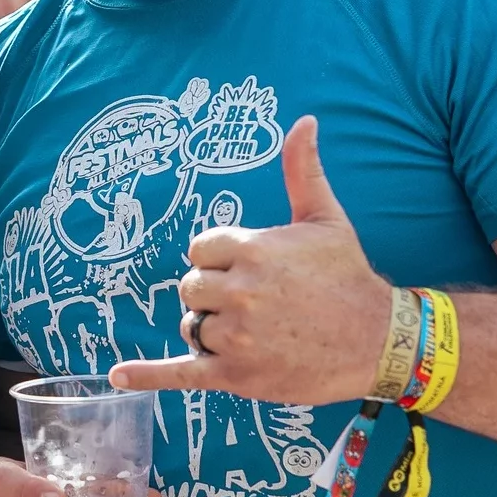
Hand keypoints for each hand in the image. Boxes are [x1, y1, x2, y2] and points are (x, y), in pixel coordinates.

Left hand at [109, 116, 390, 405]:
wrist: (378, 340)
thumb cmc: (348, 276)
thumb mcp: (325, 217)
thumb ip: (302, 170)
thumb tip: (304, 121)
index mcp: (251, 250)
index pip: (200, 250)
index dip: (220, 260)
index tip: (249, 270)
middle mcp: (239, 292)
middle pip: (191, 287)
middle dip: (213, 294)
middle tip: (254, 303)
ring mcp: (235, 336)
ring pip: (192, 326)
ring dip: (212, 329)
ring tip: (256, 331)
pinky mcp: (236, 375)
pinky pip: (181, 373)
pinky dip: (147, 375)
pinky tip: (118, 374)